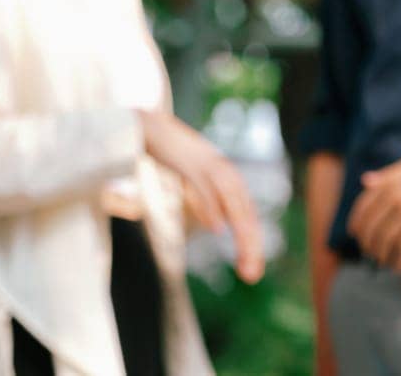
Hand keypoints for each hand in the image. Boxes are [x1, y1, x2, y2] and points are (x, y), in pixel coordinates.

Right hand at [138, 109, 264, 282]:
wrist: (149, 124)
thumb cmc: (172, 154)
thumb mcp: (195, 179)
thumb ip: (207, 200)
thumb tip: (218, 227)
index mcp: (228, 176)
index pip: (247, 215)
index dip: (251, 243)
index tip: (251, 271)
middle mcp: (224, 171)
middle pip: (245, 213)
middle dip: (250, 246)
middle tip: (252, 276)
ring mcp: (208, 164)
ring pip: (232, 203)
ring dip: (241, 234)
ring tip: (244, 262)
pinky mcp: (188, 160)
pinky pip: (204, 186)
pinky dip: (212, 207)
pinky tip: (217, 228)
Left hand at [346, 144, 400, 271]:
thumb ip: (387, 175)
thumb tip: (365, 181)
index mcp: (390, 181)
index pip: (363, 207)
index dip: (357, 224)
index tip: (355, 235)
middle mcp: (395, 196)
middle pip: (372, 227)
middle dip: (369, 245)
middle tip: (371, 254)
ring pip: (387, 240)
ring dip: (384, 256)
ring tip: (386, 263)